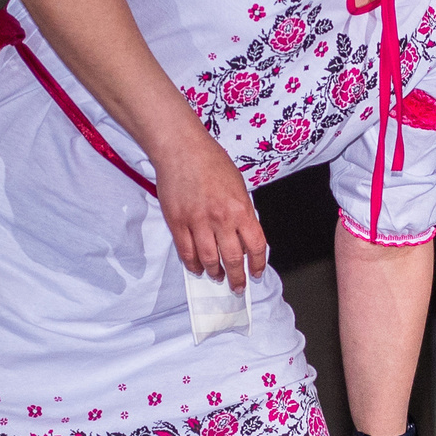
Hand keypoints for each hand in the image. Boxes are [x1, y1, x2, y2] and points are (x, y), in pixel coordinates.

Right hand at [149, 131, 267, 287]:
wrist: (181, 149)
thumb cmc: (211, 162)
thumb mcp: (239, 185)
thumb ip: (243, 212)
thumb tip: (244, 236)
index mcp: (241, 209)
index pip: (256, 246)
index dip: (258, 264)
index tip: (256, 273)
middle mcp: (221, 219)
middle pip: (233, 259)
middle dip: (237, 277)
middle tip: (237, 286)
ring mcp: (197, 222)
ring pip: (208, 260)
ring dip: (215, 273)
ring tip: (217, 277)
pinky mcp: (177, 222)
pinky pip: (186, 252)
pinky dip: (193, 264)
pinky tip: (197, 268)